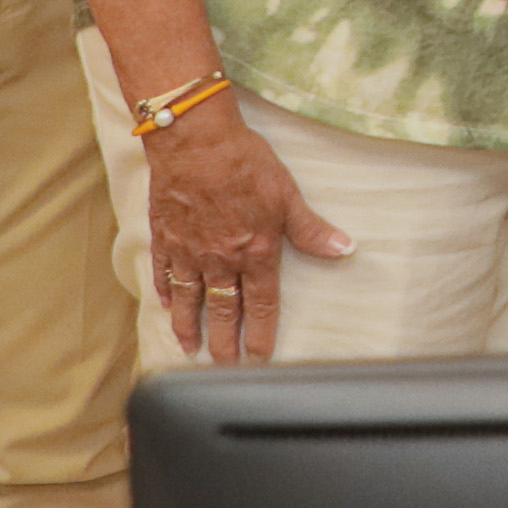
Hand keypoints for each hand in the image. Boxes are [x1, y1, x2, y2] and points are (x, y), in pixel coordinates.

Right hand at [138, 95, 357, 363]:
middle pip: (223, 311)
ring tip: (190, 349)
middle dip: (224, 343)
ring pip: (189, 299)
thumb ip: (311, 229)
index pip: (261, 306)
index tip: (259, 359)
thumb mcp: (286, 195)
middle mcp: (219, 260)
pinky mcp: (164, 236)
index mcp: (254, 253)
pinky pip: (163, 272)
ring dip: (190, 327)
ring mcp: (188, 251)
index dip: (261, 335)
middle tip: (222, 367)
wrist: (195, 140)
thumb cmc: (244, 162)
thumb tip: (345, 249)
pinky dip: (164, 291)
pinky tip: (166, 305)